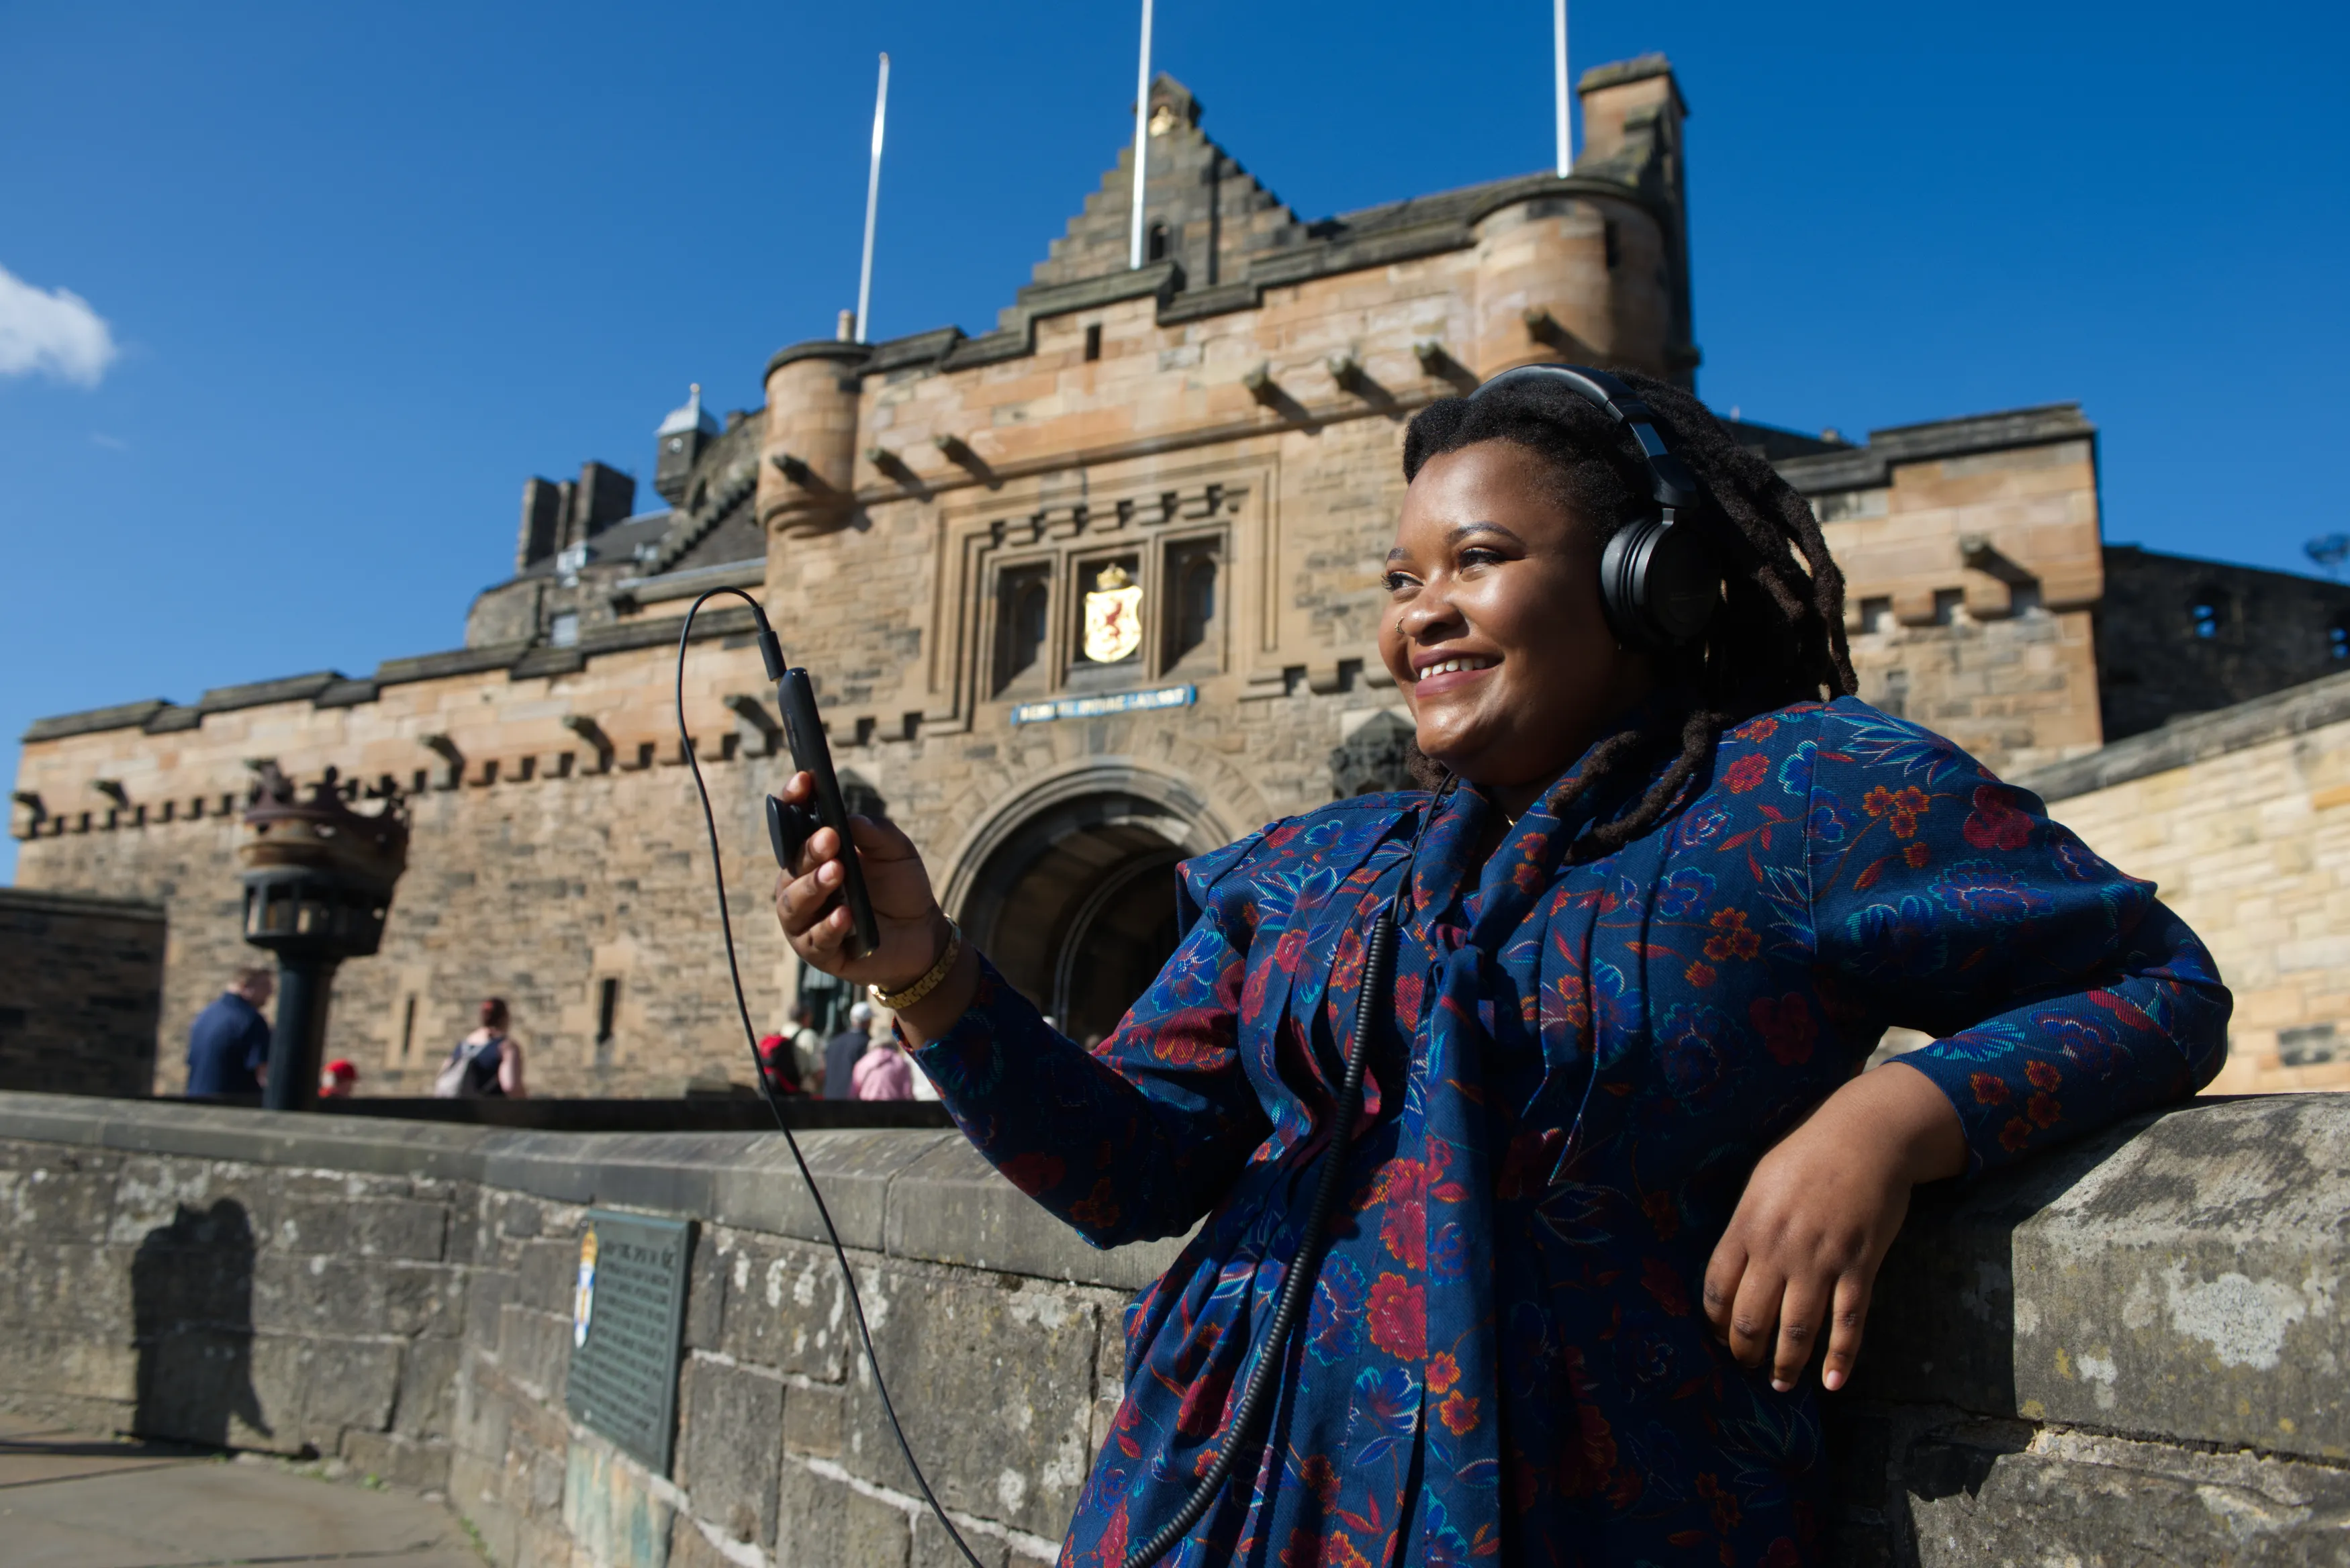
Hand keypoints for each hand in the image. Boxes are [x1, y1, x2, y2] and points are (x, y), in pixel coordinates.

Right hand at [770, 771, 950, 991]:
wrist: (922, 934)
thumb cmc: (900, 886)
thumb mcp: (895, 851)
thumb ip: (874, 831)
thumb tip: (847, 819)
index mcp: (813, 855)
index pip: (793, 824)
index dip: (793, 800)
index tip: (804, 781)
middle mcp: (800, 885)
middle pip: (792, 864)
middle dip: (810, 850)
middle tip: (830, 838)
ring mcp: (806, 920)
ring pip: (794, 904)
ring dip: (813, 887)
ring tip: (837, 872)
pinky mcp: (819, 952)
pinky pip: (816, 940)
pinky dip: (829, 927)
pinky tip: (846, 915)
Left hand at [1702, 1061, 1965, 1392]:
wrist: (1866, 1137)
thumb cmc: (1807, 1155)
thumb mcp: (1761, 1182)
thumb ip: (1746, 1227)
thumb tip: (1732, 1270)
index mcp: (1747, 1225)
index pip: (1716, 1287)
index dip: (1714, 1321)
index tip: (1717, 1337)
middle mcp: (1779, 1248)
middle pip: (1751, 1317)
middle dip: (1744, 1351)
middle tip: (1745, 1367)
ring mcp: (1821, 1260)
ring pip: (1797, 1329)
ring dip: (1786, 1364)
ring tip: (1780, 1384)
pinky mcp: (1859, 1266)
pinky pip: (1848, 1322)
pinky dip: (1840, 1358)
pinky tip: (1831, 1383)